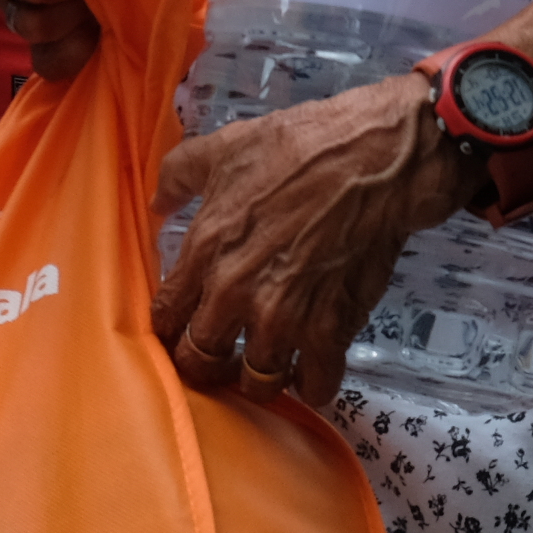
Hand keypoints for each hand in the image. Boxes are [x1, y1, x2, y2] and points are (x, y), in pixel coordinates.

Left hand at [150, 77, 476, 405]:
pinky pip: (315, 385)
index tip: (179, 330)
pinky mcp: (331, 330)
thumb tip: (157, 202)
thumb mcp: (226, 146)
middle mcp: (237, 293)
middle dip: (205, 364)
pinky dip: (312, 386)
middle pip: (200, 361)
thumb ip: (179, 175)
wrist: (375, 160)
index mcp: (206, 249)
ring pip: (256, 382)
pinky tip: (312, 371)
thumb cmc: (301, 147)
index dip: (168, 329)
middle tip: (218, 357)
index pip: (165, 316)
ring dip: (259, 377)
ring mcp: (285, 318)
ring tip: (266, 364)